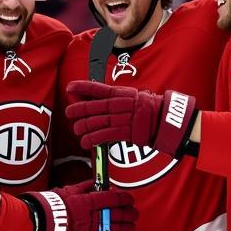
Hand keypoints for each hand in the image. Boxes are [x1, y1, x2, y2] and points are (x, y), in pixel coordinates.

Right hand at [24, 180, 137, 230]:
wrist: (40, 224)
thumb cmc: (52, 205)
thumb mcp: (69, 190)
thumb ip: (85, 187)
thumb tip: (97, 182)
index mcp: (87, 202)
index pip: (112, 199)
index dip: (124, 199)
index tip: (129, 198)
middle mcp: (90, 217)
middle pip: (117, 215)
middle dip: (129, 214)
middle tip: (134, 213)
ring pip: (114, 229)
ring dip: (126, 228)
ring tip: (131, 226)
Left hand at [65, 81, 197, 157]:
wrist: (162, 119)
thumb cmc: (145, 108)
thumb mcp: (129, 97)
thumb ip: (113, 99)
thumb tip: (95, 99)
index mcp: (119, 93)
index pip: (97, 88)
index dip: (81, 88)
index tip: (69, 88)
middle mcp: (117, 104)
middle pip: (91, 107)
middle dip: (77, 110)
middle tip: (69, 113)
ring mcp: (120, 118)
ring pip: (94, 123)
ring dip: (82, 127)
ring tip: (77, 131)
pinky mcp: (123, 132)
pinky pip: (103, 136)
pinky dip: (91, 140)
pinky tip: (85, 143)